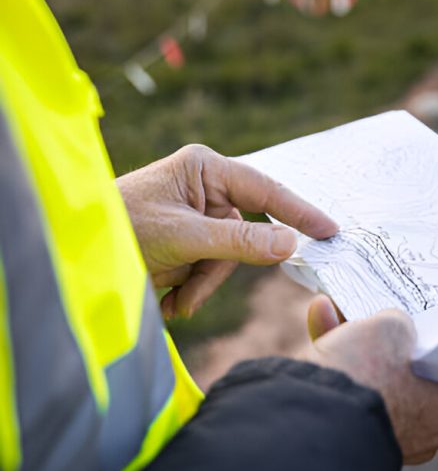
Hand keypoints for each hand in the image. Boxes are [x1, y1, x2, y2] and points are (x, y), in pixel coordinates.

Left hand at [118, 144, 337, 317]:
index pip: (265, 191)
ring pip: (229, 258)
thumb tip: (292, 243)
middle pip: (246, 234)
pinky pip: (209, 269)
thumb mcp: (184, 237)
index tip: (330, 231)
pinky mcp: (186, 242)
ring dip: (201, 284)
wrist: (73, 254)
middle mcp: (205, 189)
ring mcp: (196, 217)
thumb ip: (241, 242)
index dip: (299, 212)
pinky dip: (191, 289)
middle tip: (193, 290)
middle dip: (219, 267)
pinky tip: (167, 300)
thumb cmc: (120, 227)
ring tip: (172, 301)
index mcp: (206, 169)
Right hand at [303, 296, 437, 463]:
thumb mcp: (392, 327)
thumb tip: (392, 324)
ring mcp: (392, 431)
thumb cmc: (367, 377)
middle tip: (398, 308)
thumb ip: (401, 322)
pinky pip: (356, 385)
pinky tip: (322, 317)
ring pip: (384, 376)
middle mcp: (428, 429)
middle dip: (405, 335)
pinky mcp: (356, 426)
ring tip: (341, 306)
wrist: (311, 417)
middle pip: (426, 370)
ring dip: (362, 339)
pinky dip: (341, 356)